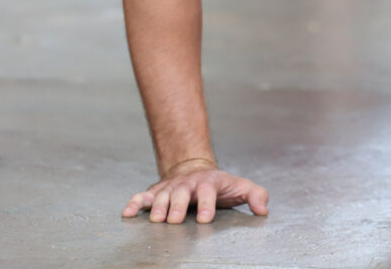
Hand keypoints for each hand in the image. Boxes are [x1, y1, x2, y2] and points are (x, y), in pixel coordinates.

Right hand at [122, 159, 268, 223]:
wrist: (196, 170)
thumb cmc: (220, 185)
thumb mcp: (240, 187)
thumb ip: (255, 195)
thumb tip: (263, 210)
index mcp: (209, 183)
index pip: (208, 192)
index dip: (207, 205)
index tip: (205, 219)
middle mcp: (188, 184)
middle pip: (181, 194)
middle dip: (178, 206)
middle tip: (175, 220)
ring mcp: (171, 187)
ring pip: (162, 196)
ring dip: (158, 208)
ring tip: (155, 221)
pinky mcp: (157, 192)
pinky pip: (143, 197)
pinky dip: (134, 203)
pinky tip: (127, 213)